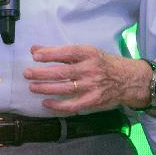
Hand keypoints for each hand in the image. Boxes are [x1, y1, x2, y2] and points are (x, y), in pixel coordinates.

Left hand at [24, 44, 150, 113]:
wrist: (128, 79)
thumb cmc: (104, 63)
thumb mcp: (87, 52)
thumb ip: (61, 52)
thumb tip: (35, 49)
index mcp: (89, 53)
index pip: (67, 52)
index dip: (50, 54)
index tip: (35, 55)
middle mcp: (90, 69)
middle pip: (62, 72)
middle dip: (42, 73)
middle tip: (27, 73)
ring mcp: (92, 86)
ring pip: (64, 88)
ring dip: (46, 88)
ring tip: (32, 86)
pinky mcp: (92, 101)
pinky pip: (72, 105)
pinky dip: (57, 105)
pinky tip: (45, 102)